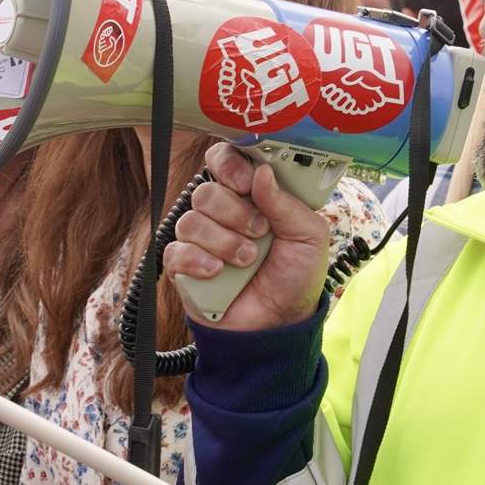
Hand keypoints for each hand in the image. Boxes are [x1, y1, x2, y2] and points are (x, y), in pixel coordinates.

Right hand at [162, 143, 331, 331]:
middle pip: (205, 191)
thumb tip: (261, 172)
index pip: (224, 160)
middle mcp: (222, 213)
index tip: (246, 183)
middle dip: (234, 211)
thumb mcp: (309, 236)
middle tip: (259, 231)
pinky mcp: (184, 268)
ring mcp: (201, 240)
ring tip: (247, 260)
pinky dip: (198, 261)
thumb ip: (287, 203)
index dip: (230, 166)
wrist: (280, 324)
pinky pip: (175, 251)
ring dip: (223, 241)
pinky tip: (218, 273)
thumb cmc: (296, 276)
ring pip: (190, 220)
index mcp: (251, 196)